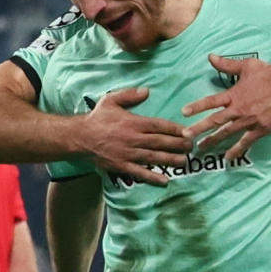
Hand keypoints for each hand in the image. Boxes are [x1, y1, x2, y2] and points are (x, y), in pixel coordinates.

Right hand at [70, 87, 192, 181]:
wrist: (78, 137)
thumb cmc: (96, 118)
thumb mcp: (110, 100)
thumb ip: (129, 95)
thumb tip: (147, 90)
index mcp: (133, 122)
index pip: (159, 125)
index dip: (175, 129)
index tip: (188, 132)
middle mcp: (133, 138)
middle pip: (160, 142)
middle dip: (178, 144)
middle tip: (192, 147)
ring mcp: (127, 153)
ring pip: (153, 157)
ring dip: (171, 160)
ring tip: (184, 161)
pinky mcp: (121, 165)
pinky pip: (139, 172)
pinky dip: (152, 177)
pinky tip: (164, 180)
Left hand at [182, 53, 270, 159]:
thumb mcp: (247, 66)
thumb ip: (227, 64)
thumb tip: (210, 57)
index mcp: (234, 94)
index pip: (210, 101)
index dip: (196, 107)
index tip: (183, 112)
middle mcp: (238, 109)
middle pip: (214, 121)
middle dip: (198, 129)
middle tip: (185, 136)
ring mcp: (249, 121)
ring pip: (226, 133)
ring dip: (212, 141)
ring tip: (200, 148)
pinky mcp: (260, 129)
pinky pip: (246, 142)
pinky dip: (236, 150)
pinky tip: (227, 158)